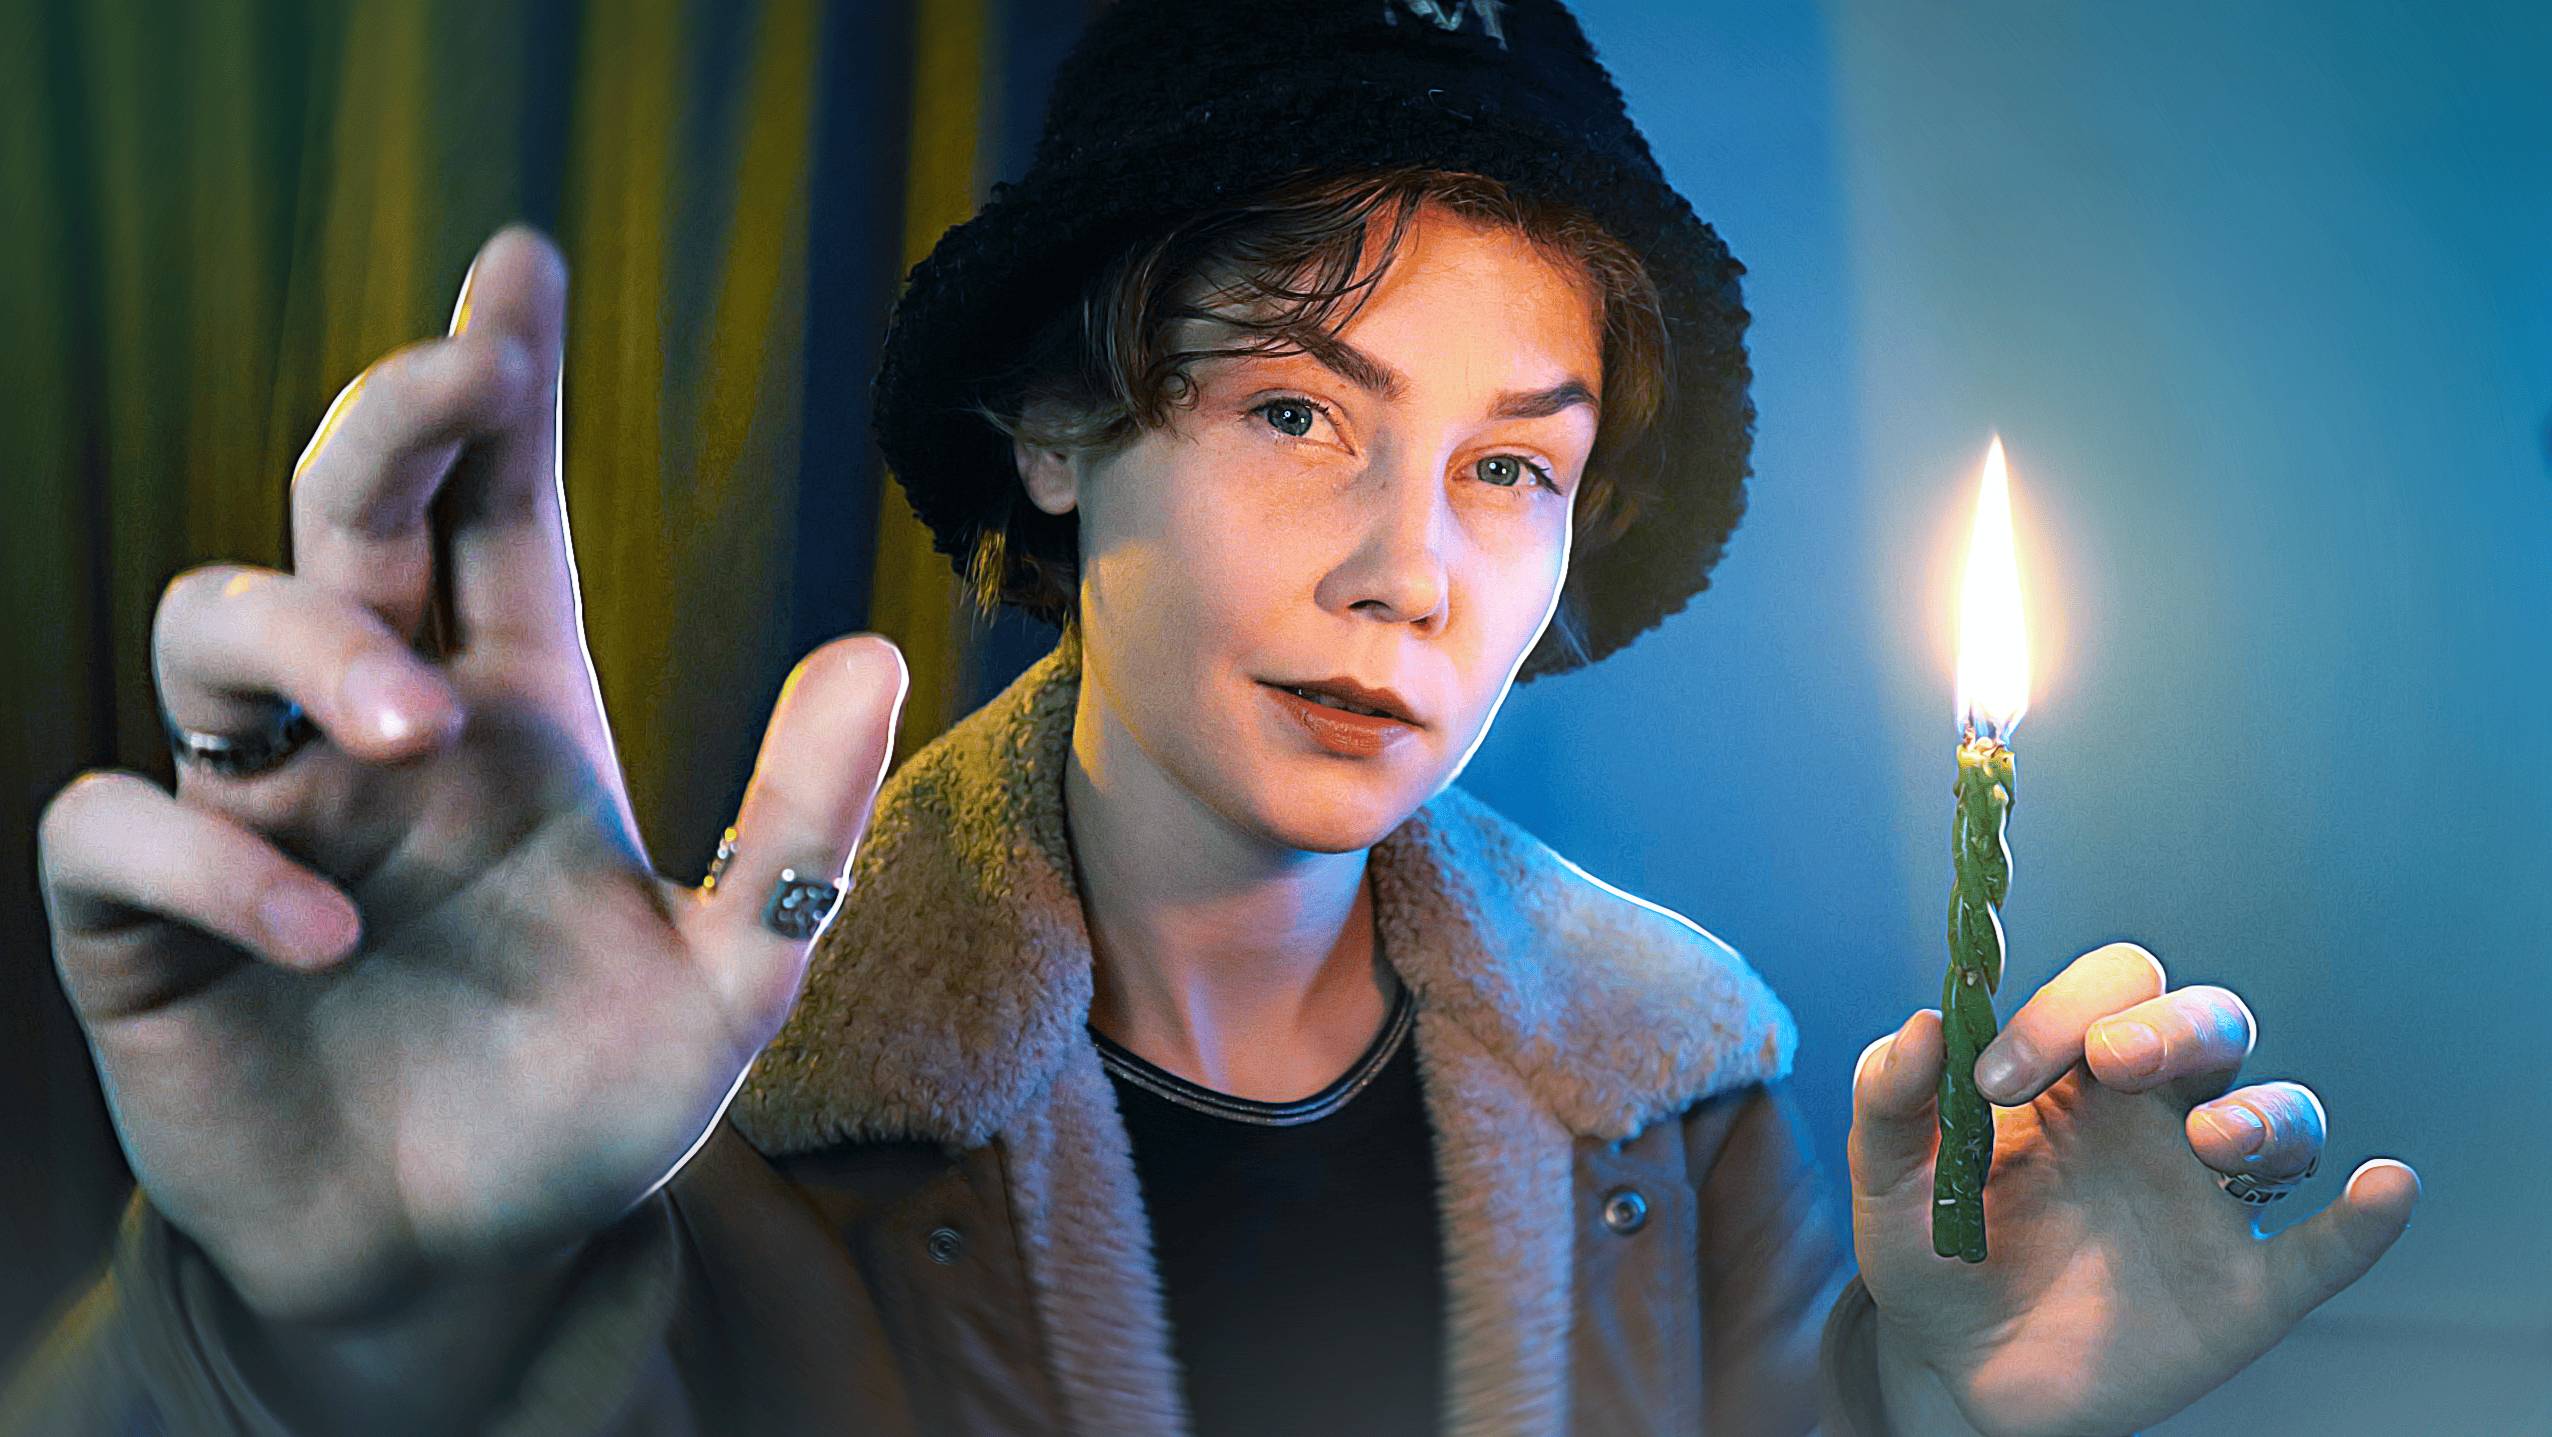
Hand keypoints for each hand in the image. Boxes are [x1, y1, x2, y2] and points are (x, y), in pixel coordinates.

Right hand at [38, 227, 909, 1327]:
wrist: (468, 1263)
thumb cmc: (584, 1105)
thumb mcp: (729, 984)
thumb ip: (796, 835)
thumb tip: (872, 651)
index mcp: (514, 717)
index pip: (497, 516)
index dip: (500, 389)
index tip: (519, 266)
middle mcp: (378, 736)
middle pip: (346, 517)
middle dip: (386, 420)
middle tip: (450, 371)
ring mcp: (259, 815)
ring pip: (206, 626)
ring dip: (302, 643)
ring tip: (407, 728)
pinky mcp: (153, 926)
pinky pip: (117, 828)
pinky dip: (206, 856)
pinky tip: (326, 932)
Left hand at [1846, 942, 2420, 1436]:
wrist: (1958, 1374)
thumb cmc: (1931, 1251)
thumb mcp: (1884, 1177)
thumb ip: (1889, 1099)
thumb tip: (1923, 1025)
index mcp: (2075, 1074)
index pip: (2107, 993)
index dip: (2064, 1009)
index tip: (1996, 1076)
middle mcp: (2156, 1118)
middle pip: (2210, 1026)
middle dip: (2176, 1027)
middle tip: (2116, 1061)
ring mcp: (2207, 1202)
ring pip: (2282, 1119)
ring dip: (2262, 1115)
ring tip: (2212, 1141)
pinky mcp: (2245, 1290)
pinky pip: (2325, 1249)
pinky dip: (2367, 1219)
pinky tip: (2384, 1186)